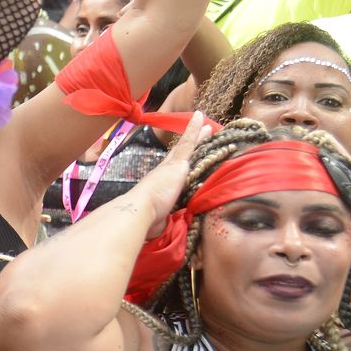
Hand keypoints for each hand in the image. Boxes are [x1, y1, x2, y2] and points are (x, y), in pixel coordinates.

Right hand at [129, 111, 206, 237]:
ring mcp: (171, 166)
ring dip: (198, 135)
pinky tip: (203, 119)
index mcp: (159, 184)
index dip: (179, 161)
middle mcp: (164, 171)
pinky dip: (195, 130)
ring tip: (210, 125)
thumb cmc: (146, 217)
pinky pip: (189, 143)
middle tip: (202, 132)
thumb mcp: (157, 219)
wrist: (141, 209)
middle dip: (191, 143)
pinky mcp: (179, 163)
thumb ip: (161, 220)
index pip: (172, 169)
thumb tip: (159, 231)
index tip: (185, 155)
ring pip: (187, 146)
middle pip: (180, 153)